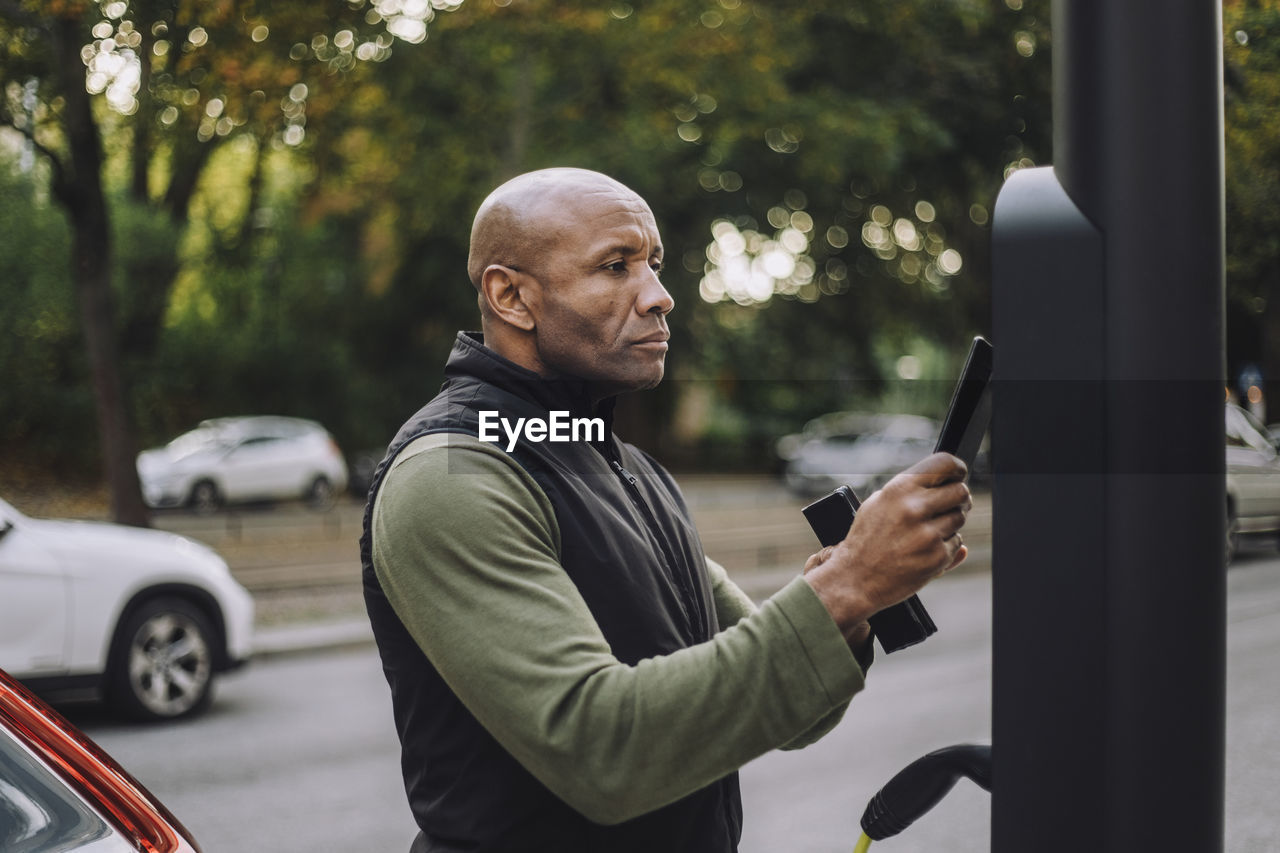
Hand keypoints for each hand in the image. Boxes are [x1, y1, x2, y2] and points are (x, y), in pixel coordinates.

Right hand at [804, 453, 970, 640]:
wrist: (854, 578)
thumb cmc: (866, 540)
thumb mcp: (878, 504)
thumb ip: (910, 490)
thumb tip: (946, 482)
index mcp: (899, 489)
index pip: (944, 464)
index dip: (957, 468)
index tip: (958, 474)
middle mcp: (914, 508)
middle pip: (961, 491)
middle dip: (958, 498)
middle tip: (948, 505)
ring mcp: (927, 534)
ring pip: (960, 518)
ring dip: (950, 524)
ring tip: (926, 532)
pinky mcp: (936, 557)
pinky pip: (956, 543)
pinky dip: (945, 546)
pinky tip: (924, 550)